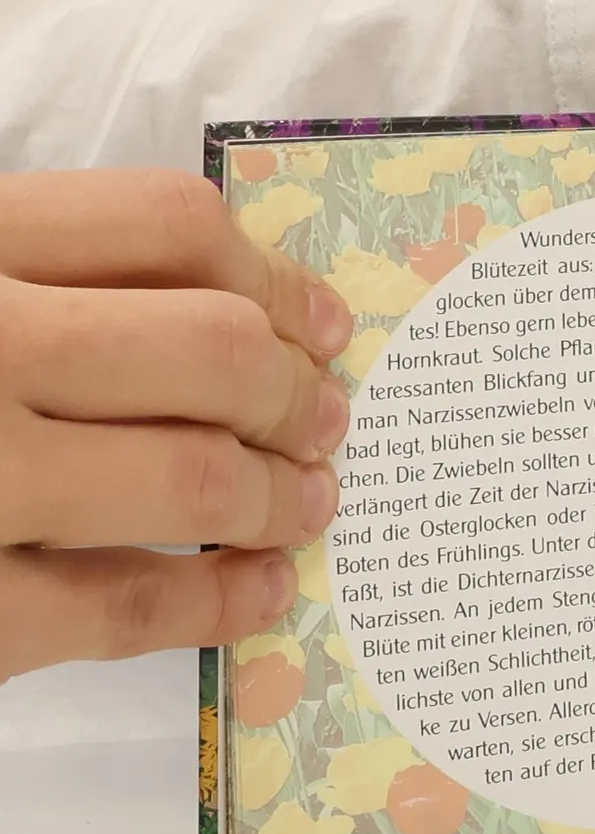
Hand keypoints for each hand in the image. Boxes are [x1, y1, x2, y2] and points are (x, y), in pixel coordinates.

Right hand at [0, 169, 352, 682]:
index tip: (319, 323)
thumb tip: (229, 311)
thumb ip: (30, 272)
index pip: (166, 225)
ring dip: (284, 496)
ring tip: (309, 502)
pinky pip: (126, 608)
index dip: (274, 278)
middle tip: (325, 421)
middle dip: (298, 394)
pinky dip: (221, 601)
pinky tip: (263, 589)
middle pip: (212, 350)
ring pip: (195, 479)